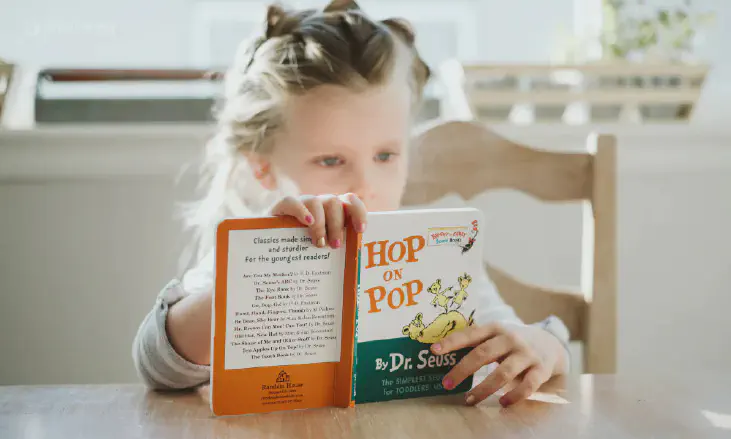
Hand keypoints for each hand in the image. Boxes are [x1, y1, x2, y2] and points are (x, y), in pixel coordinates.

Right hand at [270, 193, 366, 248]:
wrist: (268, 246)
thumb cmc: (300, 252)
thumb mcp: (320, 252)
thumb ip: (335, 253)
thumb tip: (353, 276)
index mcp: (332, 212)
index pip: (350, 201)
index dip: (358, 212)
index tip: (361, 230)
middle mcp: (319, 205)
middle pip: (335, 202)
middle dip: (338, 225)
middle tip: (335, 246)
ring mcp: (300, 204)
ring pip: (316, 201)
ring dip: (321, 223)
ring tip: (318, 243)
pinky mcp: (280, 207)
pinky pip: (291, 201)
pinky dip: (301, 210)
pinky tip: (307, 222)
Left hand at [433, 322, 567, 406]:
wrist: (551, 343)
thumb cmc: (513, 342)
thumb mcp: (497, 336)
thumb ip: (477, 344)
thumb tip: (444, 357)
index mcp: (496, 328)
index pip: (471, 334)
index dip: (452, 341)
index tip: (434, 350)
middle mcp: (511, 339)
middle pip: (483, 353)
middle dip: (462, 370)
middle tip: (446, 383)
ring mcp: (527, 354)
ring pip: (503, 373)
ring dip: (484, 389)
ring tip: (469, 400)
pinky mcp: (541, 369)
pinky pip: (527, 386)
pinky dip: (513, 397)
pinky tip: (503, 404)